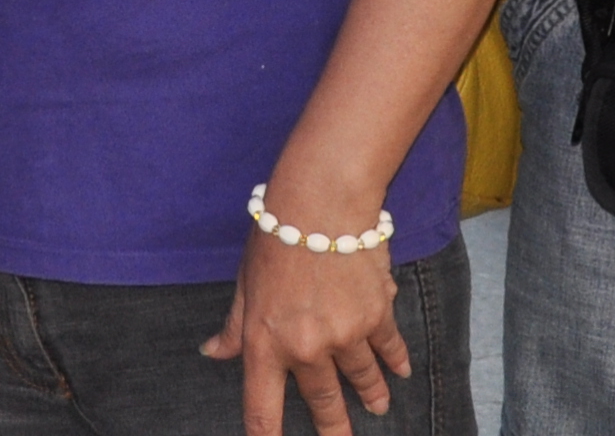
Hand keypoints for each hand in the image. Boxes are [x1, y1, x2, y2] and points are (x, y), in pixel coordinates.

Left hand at [206, 212, 414, 435]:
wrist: (321, 201)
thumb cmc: (275, 236)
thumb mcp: (244, 283)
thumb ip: (234, 326)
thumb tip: (213, 353)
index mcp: (265, 344)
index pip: (262, 409)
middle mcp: (306, 349)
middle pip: (322, 403)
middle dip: (333, 428)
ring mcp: (345, 335)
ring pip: (360, 378)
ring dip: (371, 395)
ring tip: (378, 408)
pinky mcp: (376, 315)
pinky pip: (388, 347)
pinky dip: (396, 360)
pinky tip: (401, 372)